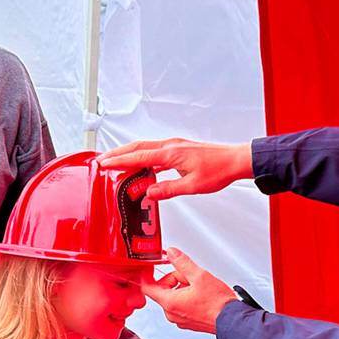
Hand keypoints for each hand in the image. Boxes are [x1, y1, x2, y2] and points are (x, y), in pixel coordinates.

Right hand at [98, 138, 253, 200]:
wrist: (235, 160)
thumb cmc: (219, 170)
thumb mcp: (192, 186)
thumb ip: (168, 190)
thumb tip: (149, 193)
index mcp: (171, 153)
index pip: (138, 156)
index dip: (119, 160)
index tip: (104, 163)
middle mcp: (171, 146)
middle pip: (137, 147)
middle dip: (118, 153)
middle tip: (103, 160)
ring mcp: (175, 146)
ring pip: (146, 148)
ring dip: (130, 155)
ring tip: (117, 163)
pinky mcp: (180, 150)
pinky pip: (156, 152)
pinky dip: (144, 158)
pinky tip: (142, 167)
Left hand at [143, 248, 236, 333]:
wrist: (232, 320)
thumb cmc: (218, 304)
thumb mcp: (199, 275)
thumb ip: (182, 262)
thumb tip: (172, 253)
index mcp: (170, 302)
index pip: (147, 287)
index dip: (148, 274)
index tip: (151, 267)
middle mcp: (171, 313)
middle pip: (163, 290)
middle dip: (174, 279)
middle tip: (190, 276)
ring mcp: (179, 319)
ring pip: (173, 297)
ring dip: (182, 288)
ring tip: (199, 287)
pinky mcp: (188, 322)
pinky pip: (181, 305)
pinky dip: (188, 297)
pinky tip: (201, 295)